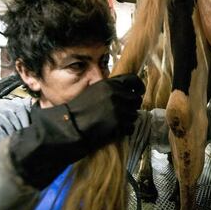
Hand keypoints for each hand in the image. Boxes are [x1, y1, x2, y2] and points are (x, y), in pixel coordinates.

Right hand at [10, 74, 144, 188]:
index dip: (139, 86)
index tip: (140, 92)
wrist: (70, 125)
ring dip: (128, 119)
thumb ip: (110, 89)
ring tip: (116, 122)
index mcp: (110, 84)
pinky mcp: (119, 125)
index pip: (133, 80)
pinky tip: (116, 130)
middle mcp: (116, 95)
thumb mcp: (94, 91)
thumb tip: (127, 91)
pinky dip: (126, 129)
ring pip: (134, 114)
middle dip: (132, 106)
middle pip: (136, 99)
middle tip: (124, 111)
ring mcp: (118, 110)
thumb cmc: (79, 109)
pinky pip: (131, 127)